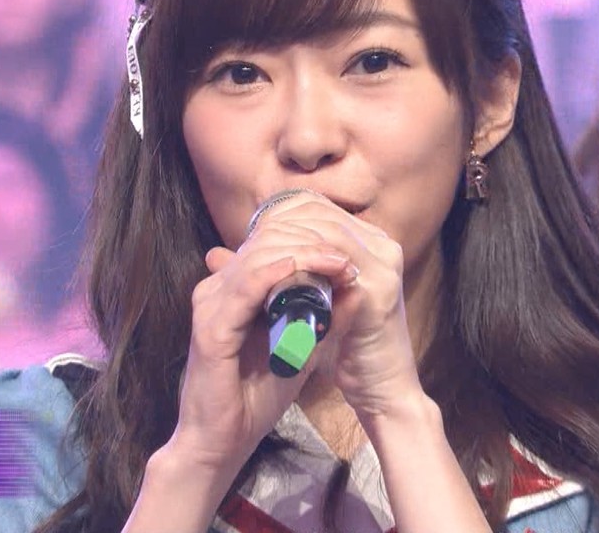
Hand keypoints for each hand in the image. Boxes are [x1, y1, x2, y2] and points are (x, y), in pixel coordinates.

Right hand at [170, 217, 357, 468]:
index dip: (311, 239)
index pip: (270, 244)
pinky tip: (304, 267)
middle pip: (264, 242)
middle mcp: (217, 288)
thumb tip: (353, 286)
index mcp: (233, 289)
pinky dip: (279, 272)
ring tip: (339, 260)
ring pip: (258, 257)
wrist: (225, 440)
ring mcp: (210, 304)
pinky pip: (246, 286)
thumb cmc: (257, 395)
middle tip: (348, 251)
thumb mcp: (300, 347)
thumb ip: (321, 317)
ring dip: (303, 253)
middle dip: (310, 240)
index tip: (351, 249)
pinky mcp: (210, 326)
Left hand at [225, 193, 422, 420]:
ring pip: (322, 233)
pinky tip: (271, 278)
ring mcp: (383, 266)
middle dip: (275, 225)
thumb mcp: (310, 304)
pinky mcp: (376, 292)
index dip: (278, 213)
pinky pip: (329, 264)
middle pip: (318, 213)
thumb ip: (275, 276)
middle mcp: (382, 246)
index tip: (248, 233)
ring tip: (253, 259)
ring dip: (283, 243)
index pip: (318, 207)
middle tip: (244, 244)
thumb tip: (215, 254)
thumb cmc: (347, 349)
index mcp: (372, 243)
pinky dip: (296, 266)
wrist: (382, 391)